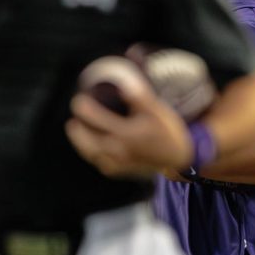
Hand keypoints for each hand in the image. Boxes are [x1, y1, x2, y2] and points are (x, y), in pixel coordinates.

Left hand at [66, 85, 191, 176]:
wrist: (180, 158)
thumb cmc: (168, 131)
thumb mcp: (156, 110)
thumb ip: (138, 96)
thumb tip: (122, 84)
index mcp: (125, 133)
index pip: (95, 119)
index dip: (84, 108)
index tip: (78, 100)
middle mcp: (116, 150)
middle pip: (86, 138)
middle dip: (77, 127)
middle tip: (74, 117)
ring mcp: (115, 163)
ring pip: (89, 152)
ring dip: (79, 141)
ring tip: (74, 129)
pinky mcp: (117, 171)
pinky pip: (98, 162)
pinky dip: (90, 152)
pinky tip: (90, 145)